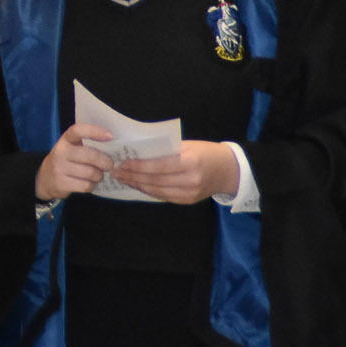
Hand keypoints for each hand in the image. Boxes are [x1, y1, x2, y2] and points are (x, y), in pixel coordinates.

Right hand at [35, 123, 114, 201]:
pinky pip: (86, 186)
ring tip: (98, 175)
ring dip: (99, 176)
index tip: (110, 136)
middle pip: (91, 155)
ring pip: (91, 173)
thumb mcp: (71, 147)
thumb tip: (112, 145)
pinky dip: (92, 186)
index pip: (78, 130)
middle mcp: (61, 152)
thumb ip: (87, 144)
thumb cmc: (66, 160)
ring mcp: (60, 168)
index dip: (95, 132)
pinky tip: (89, 183)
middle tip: (109, 165)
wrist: (45, 178)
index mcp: (66, 140)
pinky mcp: (61, 184)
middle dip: (106, 162)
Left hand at [115, 141, 239, 205]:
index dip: (139, 166)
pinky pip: (163, 197)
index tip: (122, 163)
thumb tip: (139, 152)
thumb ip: (166, 150)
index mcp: (190, 162)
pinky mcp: (188, 201)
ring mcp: (190, 193)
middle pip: (155, 180)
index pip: (159, 166)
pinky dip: (148, 191)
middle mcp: (190, 180)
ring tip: (123, 178)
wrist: (229, 170)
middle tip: (116, 171)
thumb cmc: (206, 152)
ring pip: (157, 191)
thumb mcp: (188, 145)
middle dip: (133, 176)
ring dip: (137, 185)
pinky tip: (137, 185)